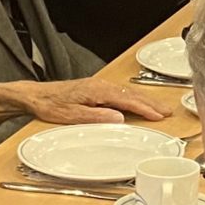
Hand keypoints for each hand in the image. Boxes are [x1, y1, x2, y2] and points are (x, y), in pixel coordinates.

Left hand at [0, 77, 170, 126]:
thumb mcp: (72, 116)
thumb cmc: (51, 105)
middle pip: (131, 94)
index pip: (128, 100)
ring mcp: (98, 86)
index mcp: (97, 91)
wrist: (36, 96)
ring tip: (158, 108)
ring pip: (127, 93)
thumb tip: (119, 118)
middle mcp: (100, 86)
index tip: (159, 115)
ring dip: (144, 100)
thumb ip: (97, 117)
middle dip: (151, 103)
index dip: (145, 108)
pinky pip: (120, 93)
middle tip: (167, 111)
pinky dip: (133, 98)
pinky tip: (137, 103)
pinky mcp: (95, 89)